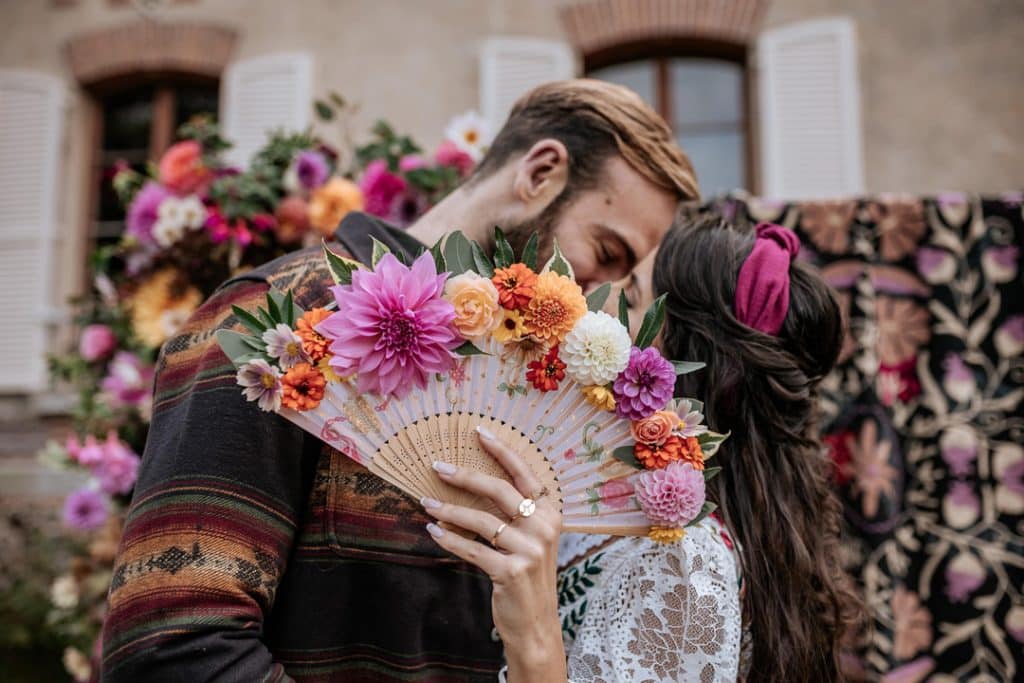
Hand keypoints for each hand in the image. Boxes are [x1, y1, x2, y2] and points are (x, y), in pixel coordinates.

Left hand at [422, 425, 565, 682]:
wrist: (535, 624)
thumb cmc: (528, 576)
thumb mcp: (531, 539)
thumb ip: (515, 512)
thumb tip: (474, 482)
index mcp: (551, 513)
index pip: (524, 472)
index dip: (501, 450)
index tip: (478, 432)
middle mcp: (545, 528)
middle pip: (499, 490)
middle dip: (465, 476)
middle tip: (438, 466)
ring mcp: (530, 550)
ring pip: (481, 520)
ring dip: (449, 510)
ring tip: (426, 503)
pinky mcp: (511, 572)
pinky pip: (473, 549)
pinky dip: (450, 539)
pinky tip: (434, 532)